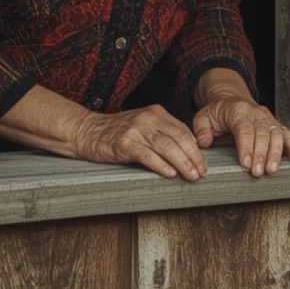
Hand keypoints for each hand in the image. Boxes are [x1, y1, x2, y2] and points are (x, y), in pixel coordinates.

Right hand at [71, 104, 207, 180]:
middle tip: (202, 172)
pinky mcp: (124, 143)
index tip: (204, 163)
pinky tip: (170, 173)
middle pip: (179, 139)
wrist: (86, 131)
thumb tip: (188, 151)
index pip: (184, 131)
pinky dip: (160, 165)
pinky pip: (147, 155)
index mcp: (157, 113)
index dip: (197, 149)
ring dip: (182, 163)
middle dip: (194, 157)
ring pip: (167, 147)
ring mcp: (136, 130)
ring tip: (191, 175)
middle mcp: (148, 119)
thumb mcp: (144, 126)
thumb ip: (164, 133)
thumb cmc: (116, 132)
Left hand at [192, 96, 289, 175]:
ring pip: (277, 134)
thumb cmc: (218, 113)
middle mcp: (256, 113)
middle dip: (261, 154)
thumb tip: (203, 143)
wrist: (231, 100)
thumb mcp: (203, 117)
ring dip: (276, 153)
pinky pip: (287, 134)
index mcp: (238, 110)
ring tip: (272, 170)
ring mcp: (268, 118)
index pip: (244, 129)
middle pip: (262, 134)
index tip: (245, 163)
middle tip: (257, 172)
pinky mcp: (276, 125)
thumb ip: (201, 130)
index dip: (246, 147)